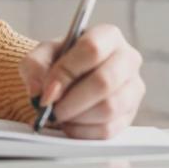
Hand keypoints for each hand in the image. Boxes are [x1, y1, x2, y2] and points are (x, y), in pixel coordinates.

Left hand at [19, 23, 144, 138]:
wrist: (70, 79)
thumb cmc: (59, 62)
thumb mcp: (41, 55)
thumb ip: (35, 66)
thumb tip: (40, 92)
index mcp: (108, 36)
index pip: (92, 49)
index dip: (67, 72)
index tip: (48, 90)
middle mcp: (128, 59)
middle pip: (104, 82)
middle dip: (72, 101)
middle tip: (51, 110)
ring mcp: (133, 89)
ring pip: (108, 109)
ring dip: (77, 118)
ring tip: (58, 116)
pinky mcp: (129, 115)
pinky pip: (109, 130)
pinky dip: (83, 132)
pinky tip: (69, 125)